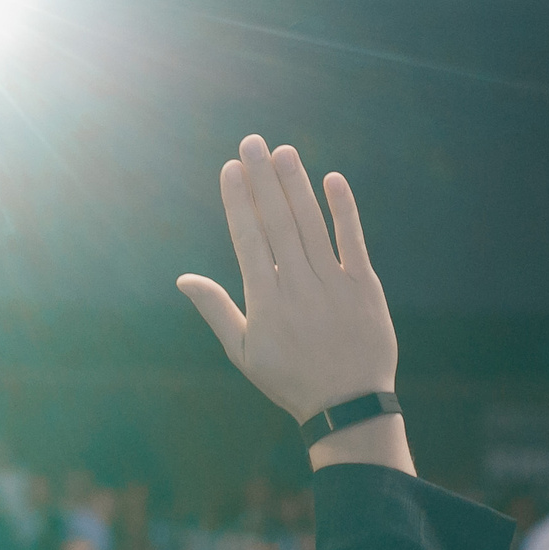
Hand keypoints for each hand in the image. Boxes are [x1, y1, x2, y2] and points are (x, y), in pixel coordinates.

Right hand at [178, 135, 399, 423]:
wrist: (347, 406)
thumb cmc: (289, 380)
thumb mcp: (243, 353)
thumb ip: (216, 310)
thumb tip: (183, 280)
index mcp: (265, 302)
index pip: (248, 239)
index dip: (239, 202)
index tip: (230, 169)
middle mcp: (298, 286)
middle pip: (278, 222)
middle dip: (263, 180)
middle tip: (252, 143)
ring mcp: (334, 284)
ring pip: (312, 224)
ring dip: (297, 185)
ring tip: (284, 152)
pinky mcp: (365, 286)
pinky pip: (352, 240)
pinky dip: (343, 209)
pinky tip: (332, 179)